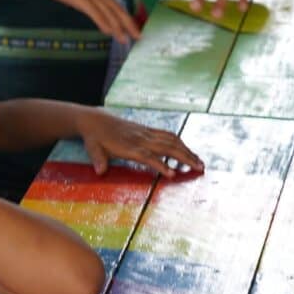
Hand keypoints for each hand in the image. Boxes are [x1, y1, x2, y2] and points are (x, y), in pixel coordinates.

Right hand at [36, 0, 138, 43]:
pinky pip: (93, 11)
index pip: (116, 7)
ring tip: (126, 40)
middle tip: (139, 38)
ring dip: (118, 27)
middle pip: (117, 10)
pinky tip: (108, 32)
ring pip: (108, 13)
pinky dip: (102, 21)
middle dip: (129, 25)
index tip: (134, 30)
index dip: (127, 19)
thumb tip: (89, 7)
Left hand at [74, 108, 203, 176]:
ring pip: (171, 140)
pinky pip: (167, 135)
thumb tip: (100, 171)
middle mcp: (140, 138)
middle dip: (184, 158)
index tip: (172, 174)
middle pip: (166, 147)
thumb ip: (98, 159)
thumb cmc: (95, 137)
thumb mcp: (92, 148)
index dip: (160, 165)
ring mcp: (145, 133)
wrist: (96, 119)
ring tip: (200, 163)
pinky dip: (180, 143)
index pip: (147, 156)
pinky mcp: (148, 130)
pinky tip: (189, 152)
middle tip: (199, 169)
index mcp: (128, 146)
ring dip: (187, 151)